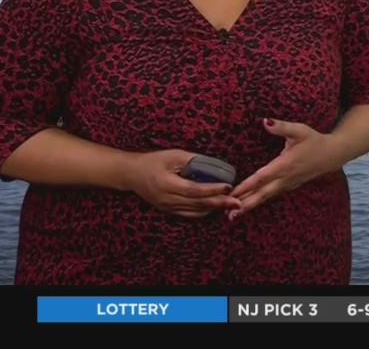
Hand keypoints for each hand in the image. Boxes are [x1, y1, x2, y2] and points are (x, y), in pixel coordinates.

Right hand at [122, 149, 242, 218]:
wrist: (131, 174)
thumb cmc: (153, 161)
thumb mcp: (173, 155)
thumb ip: (194, 160)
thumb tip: (216, 165)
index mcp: (166, 184)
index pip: (194, 190)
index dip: (212, 189)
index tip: (228, 186)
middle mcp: (166, 199)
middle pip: (197, 203)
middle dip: (219, 203)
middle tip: (237, 202)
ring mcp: (167, 207)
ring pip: (195, 211)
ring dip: (214, 209)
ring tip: (231, 205)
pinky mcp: (168, 210)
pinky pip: (189, 214)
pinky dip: (204, 211)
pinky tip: (216, 207)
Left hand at [228, 118, 347, 219]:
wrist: (332, 155)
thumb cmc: (314, 141)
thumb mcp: (300, 130)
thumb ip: (281, 127)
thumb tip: (265, 121)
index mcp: (285, 165)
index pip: (261, 177)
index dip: (246, 186)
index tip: (232, 193)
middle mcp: (285, 178)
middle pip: (262, 194)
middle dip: (245, 204)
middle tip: (229, 214)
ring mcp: (288, 184)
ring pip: (266, 197)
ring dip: (250, 206)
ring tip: (234, 215)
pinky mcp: (289, 186)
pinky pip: (271, 195)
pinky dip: (259, 201)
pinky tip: (249, 205)